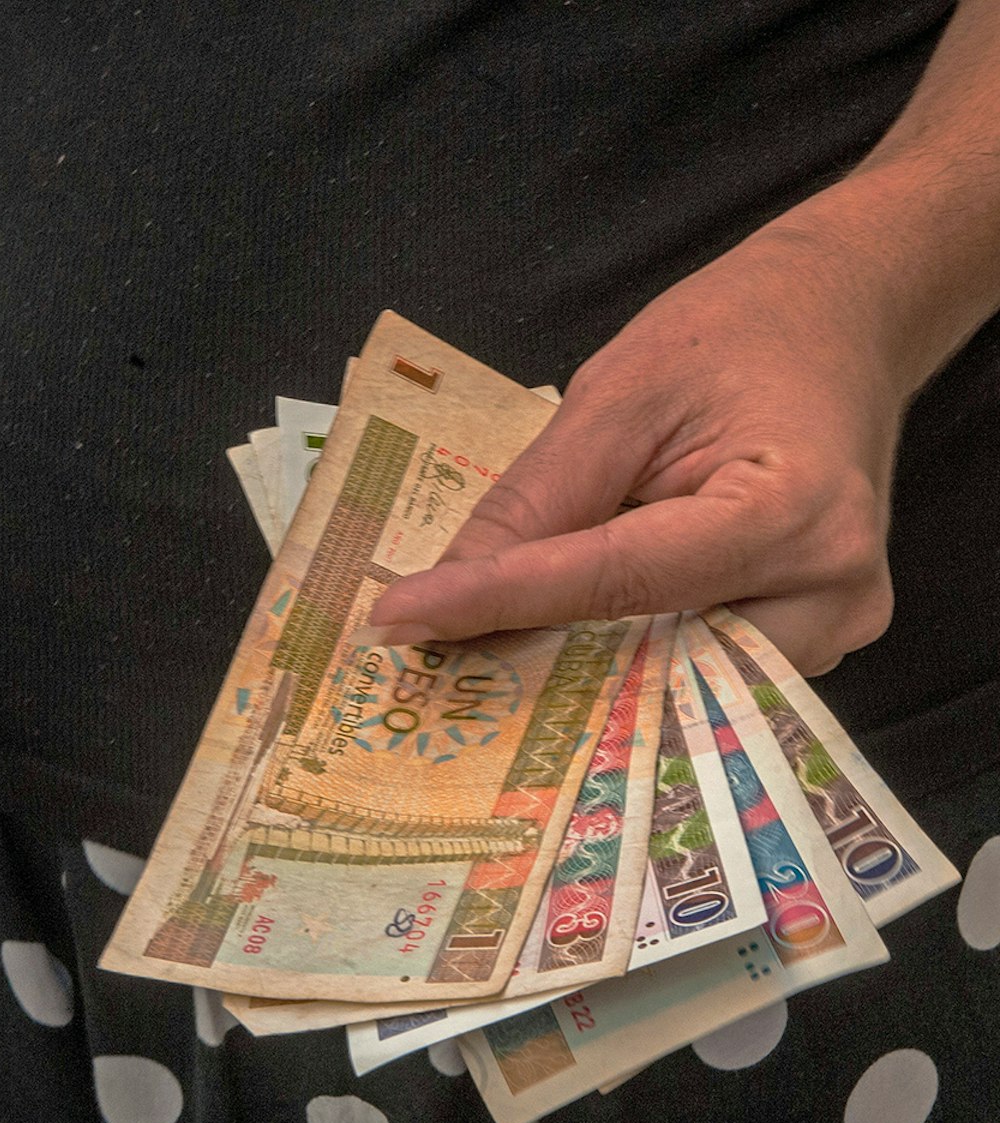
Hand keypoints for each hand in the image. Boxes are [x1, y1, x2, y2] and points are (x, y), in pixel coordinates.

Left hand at [368, 209, 909, 675]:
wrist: (840, 319)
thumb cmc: (736, 338)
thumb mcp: (617, 398)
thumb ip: (533, 504)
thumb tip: (441, 599)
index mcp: (793, 510)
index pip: (618, 579)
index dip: (501, 602)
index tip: (401, 619)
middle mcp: (831, 589)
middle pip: (655, 660)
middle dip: (539, 669)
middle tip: (430, 670)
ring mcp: (833, 625)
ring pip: (674, 683)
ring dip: (579, 676)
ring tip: (485, 661)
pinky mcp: (811, 639)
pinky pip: (698, 669)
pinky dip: (625, 660)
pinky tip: (560, 647)